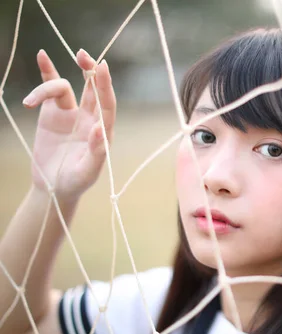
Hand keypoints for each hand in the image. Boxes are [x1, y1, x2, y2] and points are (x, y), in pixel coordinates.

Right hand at [24, 49, 115, 201]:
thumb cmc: (75, 182)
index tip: (102, 66)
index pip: (107, 103)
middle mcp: (89, 118)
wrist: (53, 186)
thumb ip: (96, 152)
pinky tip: (42, 56)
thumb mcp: (87, 172)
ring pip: (64, 88)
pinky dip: (47, 72)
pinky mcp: (52, 113)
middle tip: (82, 55)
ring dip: (47, 87)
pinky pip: (50, 89)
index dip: (105, 85)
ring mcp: (71, 113)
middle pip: (92, 88)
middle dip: (90, 70)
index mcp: (103, 130)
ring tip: (30, 102)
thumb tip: (101, 129)